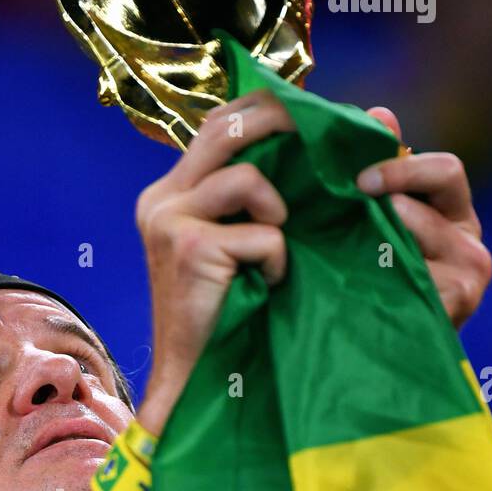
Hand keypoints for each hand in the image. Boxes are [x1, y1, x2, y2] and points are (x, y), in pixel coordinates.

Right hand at [135, 89, 293, 434]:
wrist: (194, 379)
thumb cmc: (227, 316)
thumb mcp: (238, 243)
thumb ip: (258, 195)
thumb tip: (319, 137)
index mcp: (169, 193)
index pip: (219, 125)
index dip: (268, 110)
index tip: (314, 115)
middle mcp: (160, 198)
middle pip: (228, 128)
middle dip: (285, 123)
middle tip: (331, 135)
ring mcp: (169, 219)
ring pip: (248, 180)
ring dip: (279, 213)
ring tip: (274, 255)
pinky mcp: (189, 247)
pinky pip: (262, 232)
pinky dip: (276, 259)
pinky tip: (266, 285)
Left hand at [357, 108, 491, 330]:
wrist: (383, 358)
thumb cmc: (378, 284)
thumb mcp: (382, 224)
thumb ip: (385, 171)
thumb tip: (381, 114)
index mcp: (457, 216)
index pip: (446, 170)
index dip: (402, 168)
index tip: (359, 180)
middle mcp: (471, 245)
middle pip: (429, 200)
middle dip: (384, 199)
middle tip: (347, 206)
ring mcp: (468, 279)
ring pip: (415, 240)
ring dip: (374, 241)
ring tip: (342, 249)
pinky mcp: (454, 309)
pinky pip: (412, 280)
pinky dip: (380, 277)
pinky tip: (355, 284)